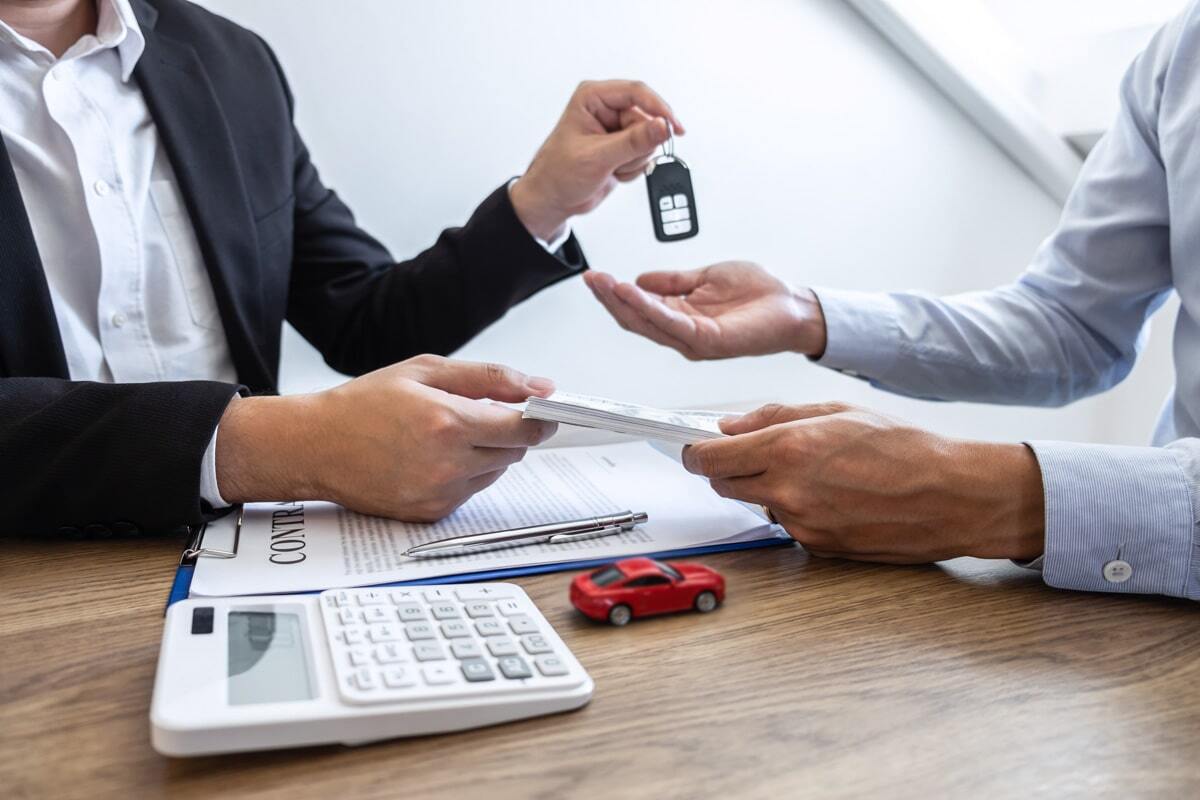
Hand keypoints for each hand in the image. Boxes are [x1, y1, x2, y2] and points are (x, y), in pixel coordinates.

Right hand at [216, 355, 557, 520]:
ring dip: (485, 454)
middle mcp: (446, 464)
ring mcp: (437, 494)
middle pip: (513, 453)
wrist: (314, 446)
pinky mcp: (429, 514)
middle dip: (506, 433)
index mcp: (447, 423)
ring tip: (445, 435)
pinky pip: (469, 493)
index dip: (538, 420)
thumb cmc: (364, 404)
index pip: (523, 430)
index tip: (541, 413)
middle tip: (476, 416)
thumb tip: (538, 387)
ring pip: (494, 474)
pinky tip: (431, 458)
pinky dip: (463, 475)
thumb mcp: (425, 371)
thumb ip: (488, 378)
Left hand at [509, 79, 684, 241]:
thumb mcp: (598, 157)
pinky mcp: (622, 146)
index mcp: (593, 98)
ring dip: (634, 160)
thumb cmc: (558, 174)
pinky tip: (613, 171)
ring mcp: (615, 129)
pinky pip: (644, 154)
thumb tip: (662, 127)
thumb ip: (633, 142)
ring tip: (611, 167)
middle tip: (618, 160)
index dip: (658, 109)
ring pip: (648, 139)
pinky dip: (632, 168)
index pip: (636, 92)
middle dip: (637, 146)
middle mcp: (606, 109)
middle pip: (646, 119)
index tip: (673, 128)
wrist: (553, 200)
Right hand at [584, 261, 827, 359]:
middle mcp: (683, 335)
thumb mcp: (706, 278)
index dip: (615, 294)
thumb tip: (641, 280)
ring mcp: (694, 341)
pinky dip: (649, 308)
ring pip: (648, 324)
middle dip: (610, 299)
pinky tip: (632, 291)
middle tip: (591, 279)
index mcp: (681, 318)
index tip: (596, 277)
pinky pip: (671, 324)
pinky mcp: (708, 341)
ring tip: (604, 283)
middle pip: (636, 320)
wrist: (793, 306)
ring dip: (622, 303)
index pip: (639, 310)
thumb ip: (673, 282)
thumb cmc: (759, 295)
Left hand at [682, 403, 1044, 562]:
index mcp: (788, 447)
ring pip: (757, 505)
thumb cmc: (904, 447)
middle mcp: (787, 490)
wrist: (952, 496)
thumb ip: (775, 416)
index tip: (695, 446)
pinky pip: (788, 525)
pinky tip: (832, 495)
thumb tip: (729, 425)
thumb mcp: (837, 411)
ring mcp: (801, 524)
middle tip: (754, 453)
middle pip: (722, 484)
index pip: (707, 458)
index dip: (695, 451)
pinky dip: (797, 509)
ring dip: (767, 488)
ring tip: (814, 471)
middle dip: (728, 468)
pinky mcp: (817, 548)